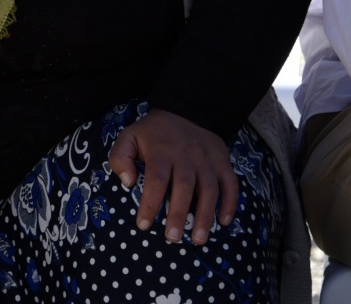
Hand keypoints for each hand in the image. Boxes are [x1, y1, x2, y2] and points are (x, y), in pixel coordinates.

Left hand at [107, 109, 237, 245]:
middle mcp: (186, 156)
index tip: (143, 225)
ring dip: (205, 216)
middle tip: (173, 238)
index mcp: (161, 151)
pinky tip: (223, 222)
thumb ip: (120, 158)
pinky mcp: (223, 162)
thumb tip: (127, 183)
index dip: (150, 203)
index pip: (156, 180)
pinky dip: (230, 203)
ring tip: (199, 240)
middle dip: (179, 214)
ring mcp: (207, 160)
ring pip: (209, 189)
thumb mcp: (129, 137)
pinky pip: (230, 184)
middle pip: (184, 187)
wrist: (186, 111)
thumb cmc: (153, 133)